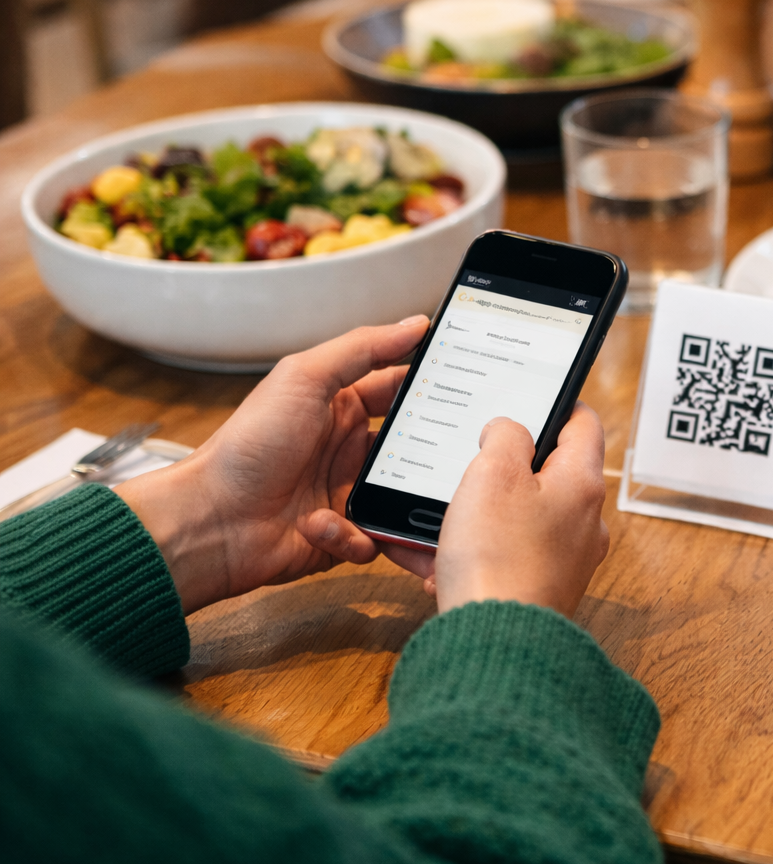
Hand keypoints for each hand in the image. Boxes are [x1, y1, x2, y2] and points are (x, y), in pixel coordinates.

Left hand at [115, 317, 429, 612]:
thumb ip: (362, 347)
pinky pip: (377, 540)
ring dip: (400, 502)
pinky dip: (357, 537)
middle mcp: (350, 449)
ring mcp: (349, 493)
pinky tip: (324, 525)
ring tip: (391, 499)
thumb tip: (415, 323)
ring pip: (403, 498)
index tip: (471, 387)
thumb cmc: (247, 446)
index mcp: (343, 407)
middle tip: (458, 454)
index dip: (432, 387)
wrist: (210, 520)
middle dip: (432, 453)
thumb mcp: (304, 378)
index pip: (401, 390)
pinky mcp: (344, 537)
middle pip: (414, 447)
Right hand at [383, 404, 608, 617]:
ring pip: (523, 516)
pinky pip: (510, 556)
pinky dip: (479, 552)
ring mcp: (567, 558)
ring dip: (485, 513)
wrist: (495, 644)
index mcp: (582, 483)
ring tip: (447, 519)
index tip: (531, 397)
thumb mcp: (493, 473)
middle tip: (473, 460)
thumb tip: (509, 431)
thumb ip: (506, 436)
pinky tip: (443, 563)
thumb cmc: (497, 557)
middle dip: (507, 465)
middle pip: (550, 472)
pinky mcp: (543, 587)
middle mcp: (585, 521)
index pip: (584, 423)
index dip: (557, 403)